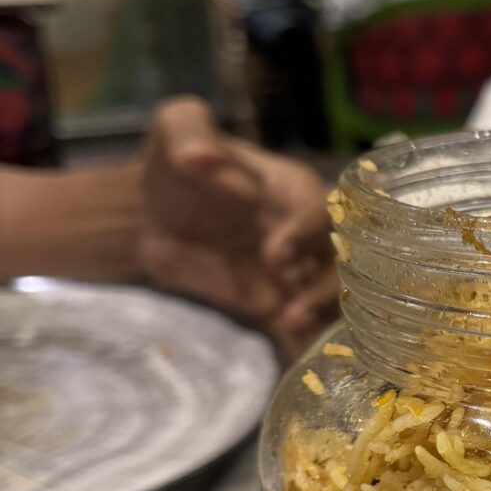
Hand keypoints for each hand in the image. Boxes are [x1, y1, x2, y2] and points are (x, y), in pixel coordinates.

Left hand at [138, 97, 338, 354]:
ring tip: (291, 326)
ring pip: (330, 298)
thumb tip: (196, 158)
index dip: (303, 233)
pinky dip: (306, 346)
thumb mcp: (177, 126)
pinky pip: (301, 329)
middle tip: (293, 307)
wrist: (152, 214)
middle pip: (339, 261)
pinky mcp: (273, 305)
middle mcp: (305, 234)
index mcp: (291, 190)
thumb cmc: (176, 163)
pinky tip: (303, 364)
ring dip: (319, 315)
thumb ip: (189, 133)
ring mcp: (294, 274)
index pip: (315, 210)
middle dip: (323, 286)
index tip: (275, 254)